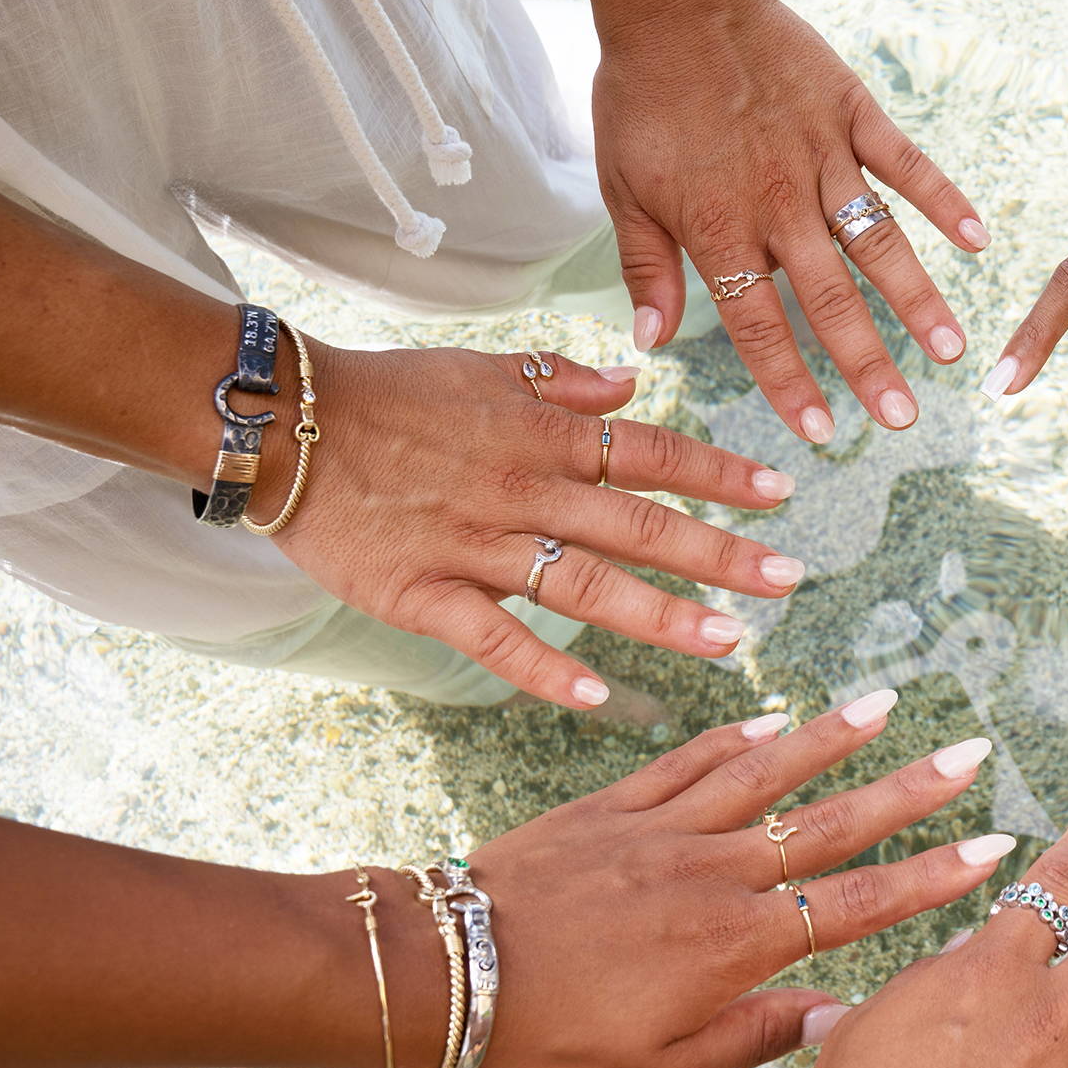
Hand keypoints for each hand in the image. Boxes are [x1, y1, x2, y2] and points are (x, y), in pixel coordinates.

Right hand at [269, 342, 801, 707]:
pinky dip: (543, 669)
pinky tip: (595, 700)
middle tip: (787, 580)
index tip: (782, 493)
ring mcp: (473, 545)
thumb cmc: (385, 393)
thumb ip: (560, 382)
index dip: (719, 473)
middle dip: (719, 553)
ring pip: (582, 584)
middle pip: (638, 524)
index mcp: (542, 433)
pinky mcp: (421, 593)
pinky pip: (492, 637)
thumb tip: (632, 383)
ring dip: (658, 616)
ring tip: (726, 643)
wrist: (280, 422)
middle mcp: (522, 487)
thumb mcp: (481, 367)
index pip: (651, 452)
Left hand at [464, 690, 1013, 1067]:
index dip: (931, 876)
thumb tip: (832, 1016)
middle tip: (969, 752)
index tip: (992, 846)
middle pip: (829, 823)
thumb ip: (750, 1041)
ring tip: (889, 703)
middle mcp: (711, 875)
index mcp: (732, 947)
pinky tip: (772, 717)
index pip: (856, 904)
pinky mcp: (610, 807)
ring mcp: (661, 831)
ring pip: (766, 774)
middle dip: (908, 790)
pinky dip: (734, 737)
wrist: (442, 975)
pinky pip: (686, 761)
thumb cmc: (545, 1044)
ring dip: (832, 737)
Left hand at [594, 0, 986, 443]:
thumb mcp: (621, 187)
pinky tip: (978, 241)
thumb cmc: (641, 93)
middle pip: (831, 298)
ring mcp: (823, 157)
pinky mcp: (852, 112)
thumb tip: (652, 345)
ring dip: (917, 300)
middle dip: (868, 364)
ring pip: (878, 242)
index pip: (759, 324)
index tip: (821, 432)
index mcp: (719, 227)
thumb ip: (646, 267)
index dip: (790, 382)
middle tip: (903, 418)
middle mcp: (779, 202)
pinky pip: (906, 163)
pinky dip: (944, 199)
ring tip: (951, 352)